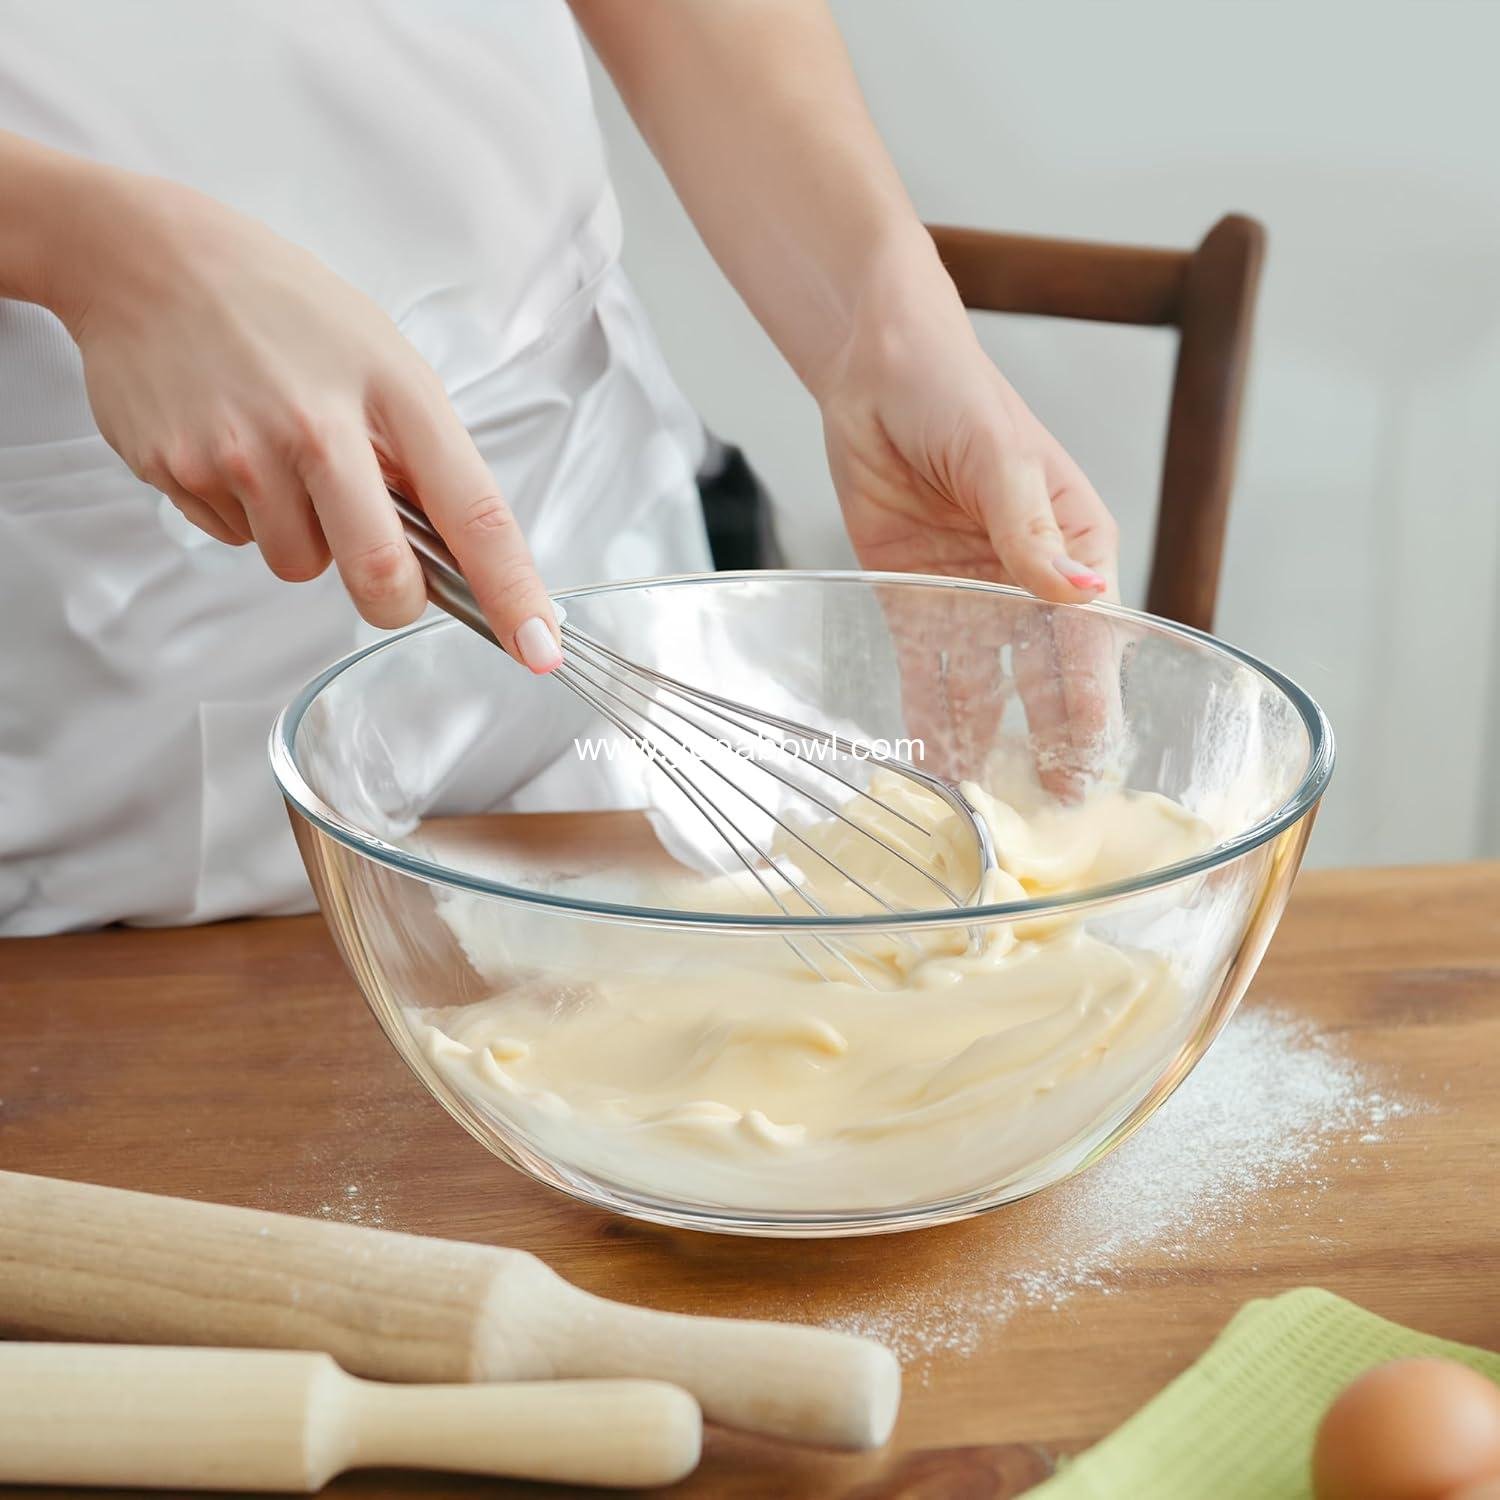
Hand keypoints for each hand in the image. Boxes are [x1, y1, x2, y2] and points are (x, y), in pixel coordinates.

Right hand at [49, 164, 561, 670]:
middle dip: (395, 600)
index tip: (539, 648)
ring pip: (300, 566)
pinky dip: (245, 514)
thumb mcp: (380, 358)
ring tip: (282, 461)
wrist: (146, 258)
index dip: (511, 592)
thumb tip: (454, 553)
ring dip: (305, 539)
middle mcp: (319, 427)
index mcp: (394, 393)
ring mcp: (243, 452)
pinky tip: (232, 449)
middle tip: (390, 578)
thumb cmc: (284, 310)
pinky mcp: (179, 472)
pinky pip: (236, 540)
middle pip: (381, 576)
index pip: (474, 512)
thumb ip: (418, 454)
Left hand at [815, 246, 1122, 793]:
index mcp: (1075, 545)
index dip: (1089, 709)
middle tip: (1039, 817)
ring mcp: (971, 595)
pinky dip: (929, 712)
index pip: (1090, 642)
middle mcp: (1029, 582)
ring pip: (986, 684)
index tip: (1085, 770)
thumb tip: (1081, 593)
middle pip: (1044, 677)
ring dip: (986, 742)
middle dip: (1046, 744)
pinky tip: (932, 759)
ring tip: (981, 808)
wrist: (872, 368)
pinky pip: (926, 667)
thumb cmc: (953, 390)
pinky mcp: (914, 599)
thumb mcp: (998, 454)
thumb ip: (1029, 527)